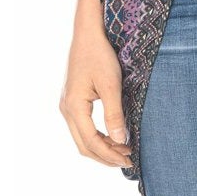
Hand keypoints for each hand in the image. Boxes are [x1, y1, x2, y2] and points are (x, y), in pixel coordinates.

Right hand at [61, 17, 131, 168]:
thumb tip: (121, 140)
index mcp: (74, 106)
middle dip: (106, 156)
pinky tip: (114, 138)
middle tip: (129, 161)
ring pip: (82, 138)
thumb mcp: (111, 85)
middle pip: (83, 145)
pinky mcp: (72, 102)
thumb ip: (114, 114)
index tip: (129, 160)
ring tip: (124, 151)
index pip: (91, 142)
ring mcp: (67, 106)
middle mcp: (66, 109)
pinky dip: (98, 138)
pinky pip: (82, 128)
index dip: (110, 155)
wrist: (87, 34)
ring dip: (102, 148)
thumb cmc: (100, 55)